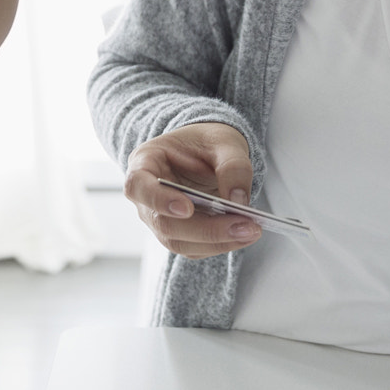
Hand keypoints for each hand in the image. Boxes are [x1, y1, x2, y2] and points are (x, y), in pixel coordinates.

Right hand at [123, 122, 260, 256]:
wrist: (208, 152)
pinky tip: (245, 234)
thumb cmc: (208, 142)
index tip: (187, 208)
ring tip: (251, 231)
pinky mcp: (177, 234)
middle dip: (205, 229)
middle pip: (164, 223)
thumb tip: (238, 200)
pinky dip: (221, 244)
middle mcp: (145, 197)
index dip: (158, 199)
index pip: (137, 185)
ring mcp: (158, 218)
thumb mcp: (224, 141)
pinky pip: (194, 248)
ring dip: (216, 241)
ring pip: (179, 241)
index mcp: (145, 163)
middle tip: (244, 225)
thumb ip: (232, 166)